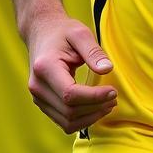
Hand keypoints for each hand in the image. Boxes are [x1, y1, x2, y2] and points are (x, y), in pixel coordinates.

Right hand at [26, 8, 116, 133]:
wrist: (42, 33)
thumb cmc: (63, 32)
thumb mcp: (80, 33)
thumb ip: (94, 51)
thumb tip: (108, 69)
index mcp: (45, 67)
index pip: (70, 94)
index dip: (94, 97)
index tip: (113, 91)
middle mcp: (37, 86)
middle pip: (69, 110)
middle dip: (96, 107)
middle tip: (115, 97)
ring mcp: (38, 97)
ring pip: (66, 121)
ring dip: (90, 117)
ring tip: (108, 104)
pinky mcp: (43, 103)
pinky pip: (63, 121)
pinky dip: (82, 120)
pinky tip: (96, 108)